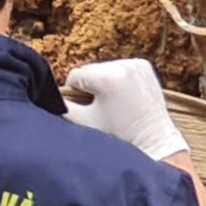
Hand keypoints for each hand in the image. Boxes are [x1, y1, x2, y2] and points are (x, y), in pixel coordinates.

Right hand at [62, 59, 189, 161]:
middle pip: (90, 70)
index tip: (90, 111)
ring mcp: (136, 64)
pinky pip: (120, 68)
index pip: (75, 76)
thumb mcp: (83, 122)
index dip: (76, 95)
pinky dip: (119, 80)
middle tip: (103, 110)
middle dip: (92, 87)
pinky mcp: (145, 66)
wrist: (153, 142)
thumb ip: (63, 105)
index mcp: (107, 77)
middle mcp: (123, 65)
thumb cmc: (119, 137)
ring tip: (115, 104)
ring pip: (104, 68)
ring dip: (105, 82)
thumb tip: (51, 94)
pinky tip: (125, 97)